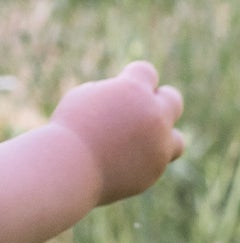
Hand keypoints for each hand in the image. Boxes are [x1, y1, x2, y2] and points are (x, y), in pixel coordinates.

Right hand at [52, 61, 184, 204]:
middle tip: (135, 113)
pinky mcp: (153, 170)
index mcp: (134, 90)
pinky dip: (139, 164)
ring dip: (162, 139)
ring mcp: (158, 145)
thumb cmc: (68, 131)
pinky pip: (154, 164)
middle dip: (156, 103)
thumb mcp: (83, 99)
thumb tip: (124, 102)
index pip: (147, 72)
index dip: (132, 78)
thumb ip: (111, 95)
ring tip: (139, 145)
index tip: (117, 88)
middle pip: (172, 100)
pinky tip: (117, 164)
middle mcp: (154, 115)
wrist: (67, 170)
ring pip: (176, 140)